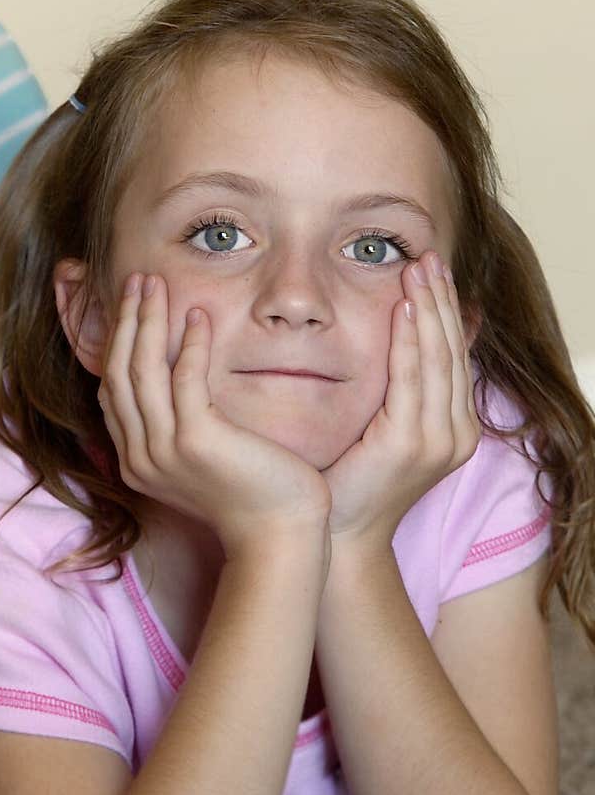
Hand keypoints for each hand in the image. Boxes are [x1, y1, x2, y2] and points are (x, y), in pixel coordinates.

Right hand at [98, 273, 331, 555]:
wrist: (278, 534)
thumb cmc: (250, 494)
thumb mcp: (201, 460)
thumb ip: (179, 426)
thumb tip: (175, 381)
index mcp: (136, 460)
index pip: (112, 390)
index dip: (118, 343)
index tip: (132, 306)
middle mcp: (140, 456)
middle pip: (119, 373)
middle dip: (126, 321)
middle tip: (138, 280)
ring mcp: (164, 450)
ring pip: (142, 370)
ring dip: (149, 320)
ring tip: (156, 284)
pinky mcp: (197, 441)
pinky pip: (184, 379)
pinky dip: (187, 344)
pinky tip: (198, 317)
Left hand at [322, 251, 479, 546]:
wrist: (338, 539)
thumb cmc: (349, 485)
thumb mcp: (380, 430)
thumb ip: (395, 391)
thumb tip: (396, 344)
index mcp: (452, 429)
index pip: (452, 356)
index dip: (445, 310)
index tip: (431, 270)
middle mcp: (455, 433)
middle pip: (452, 350)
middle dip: (441, 299)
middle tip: (427, 255)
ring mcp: (437, 439)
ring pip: (437, 357)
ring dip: (429, 308)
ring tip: (418, 268)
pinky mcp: (410, 442)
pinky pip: (413, 377)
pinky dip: (411, 339)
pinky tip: (405, 306)